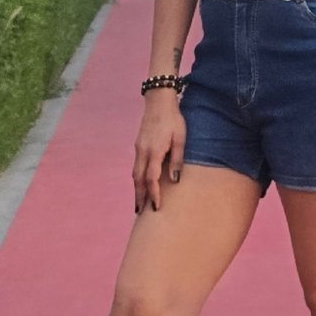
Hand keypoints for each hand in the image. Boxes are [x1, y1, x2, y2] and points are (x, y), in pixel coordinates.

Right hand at [133, 91, 185, 212]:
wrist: (158, 101)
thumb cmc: (173, 119)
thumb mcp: (180, 138)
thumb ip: (177, 159)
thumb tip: (174, 180)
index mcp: (154, 151)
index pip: (152, 178)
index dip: (153, 194)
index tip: (156, 207)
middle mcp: (143, 152)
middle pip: (139, 180)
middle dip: (140, 197)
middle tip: (140, 214)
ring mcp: (138, 149)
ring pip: (135, 174)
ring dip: (136, 190)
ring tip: (139, 204)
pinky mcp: (138, 145)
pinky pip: (136, 167)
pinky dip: (137, 179)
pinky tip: (140, 185)